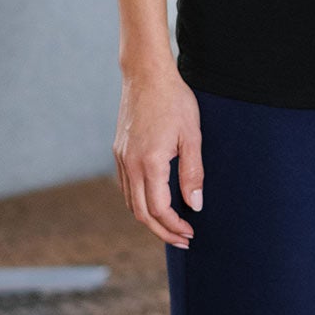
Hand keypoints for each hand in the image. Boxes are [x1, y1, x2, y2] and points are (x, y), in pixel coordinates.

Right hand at [113, 65, 203, 247]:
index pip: (159, 209)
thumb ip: (193, 173)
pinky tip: (154, 203)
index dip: (174, 226)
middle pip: (140, 213)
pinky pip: (125, 187)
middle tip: (182, 240)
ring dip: (149, 219)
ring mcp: (121, 158)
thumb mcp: (192, 136)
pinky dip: (138, 202)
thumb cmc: (174, 101)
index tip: (190, 233)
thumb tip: (195, 205)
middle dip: (162, 231)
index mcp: (149, 162)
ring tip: (170, 227)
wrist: (146, 75)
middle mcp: (130, 164)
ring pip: (130, 202)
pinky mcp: (119, 152)